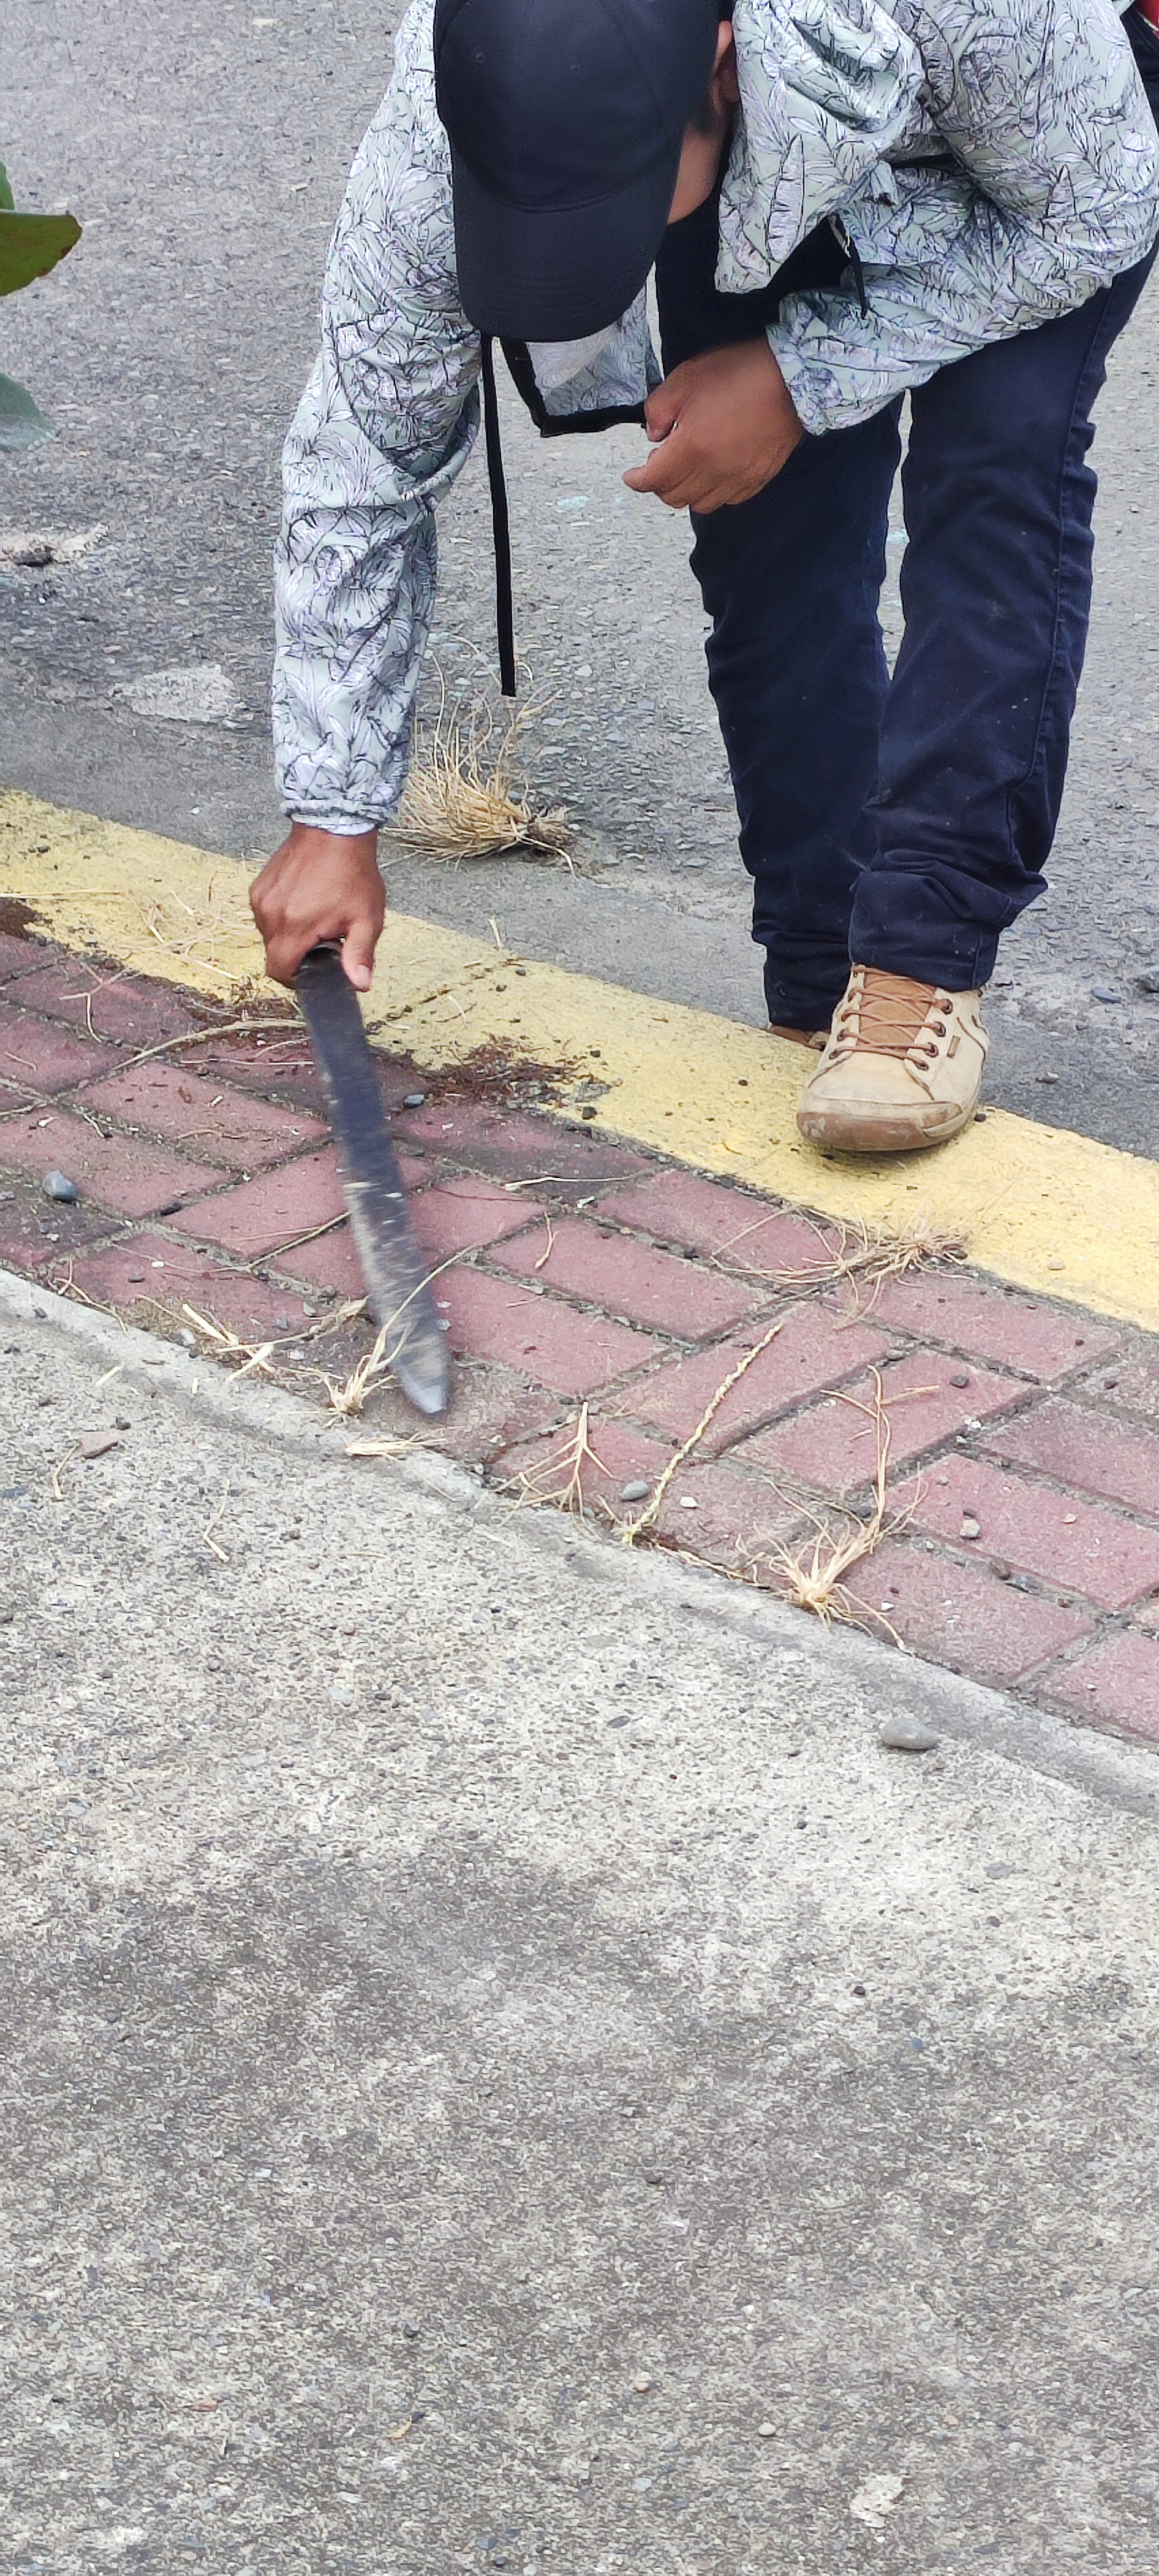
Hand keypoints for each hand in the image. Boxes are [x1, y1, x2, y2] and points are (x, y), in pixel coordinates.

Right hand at [250, 823, 385, 989]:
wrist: (334, 830)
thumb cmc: (353, 873)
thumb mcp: (365, 918)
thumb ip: (360, 954)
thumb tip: (361, 985)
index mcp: (295, 926)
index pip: (278, 971)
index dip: (295, 979)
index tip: (313, 969)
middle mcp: (271, 914)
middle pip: (274, 954)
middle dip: (296, 954)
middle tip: (322, 938)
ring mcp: (262, 899)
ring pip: (269, 935)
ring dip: (289, 935)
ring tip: (314, 917)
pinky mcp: (258, 887)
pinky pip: (265, 914)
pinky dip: (281, 916)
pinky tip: (303, 902)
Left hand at [622, 339, 803, 513]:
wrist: (791, 379)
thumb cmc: (739, 373)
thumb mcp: (685, 378)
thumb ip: (658, 409)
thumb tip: (654, 434)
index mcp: (691, 448)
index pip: (653, 480)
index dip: (636, 480)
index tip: (631, 475)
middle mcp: (713, 472)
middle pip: (674, 497)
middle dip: (659, 485)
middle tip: (659, 466)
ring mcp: (737, 479)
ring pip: (699, 505)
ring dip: (686, 492)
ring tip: (686, 471)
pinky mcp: (757, 479)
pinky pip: (727, 500)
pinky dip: (713, 493)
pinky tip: (712, 474)